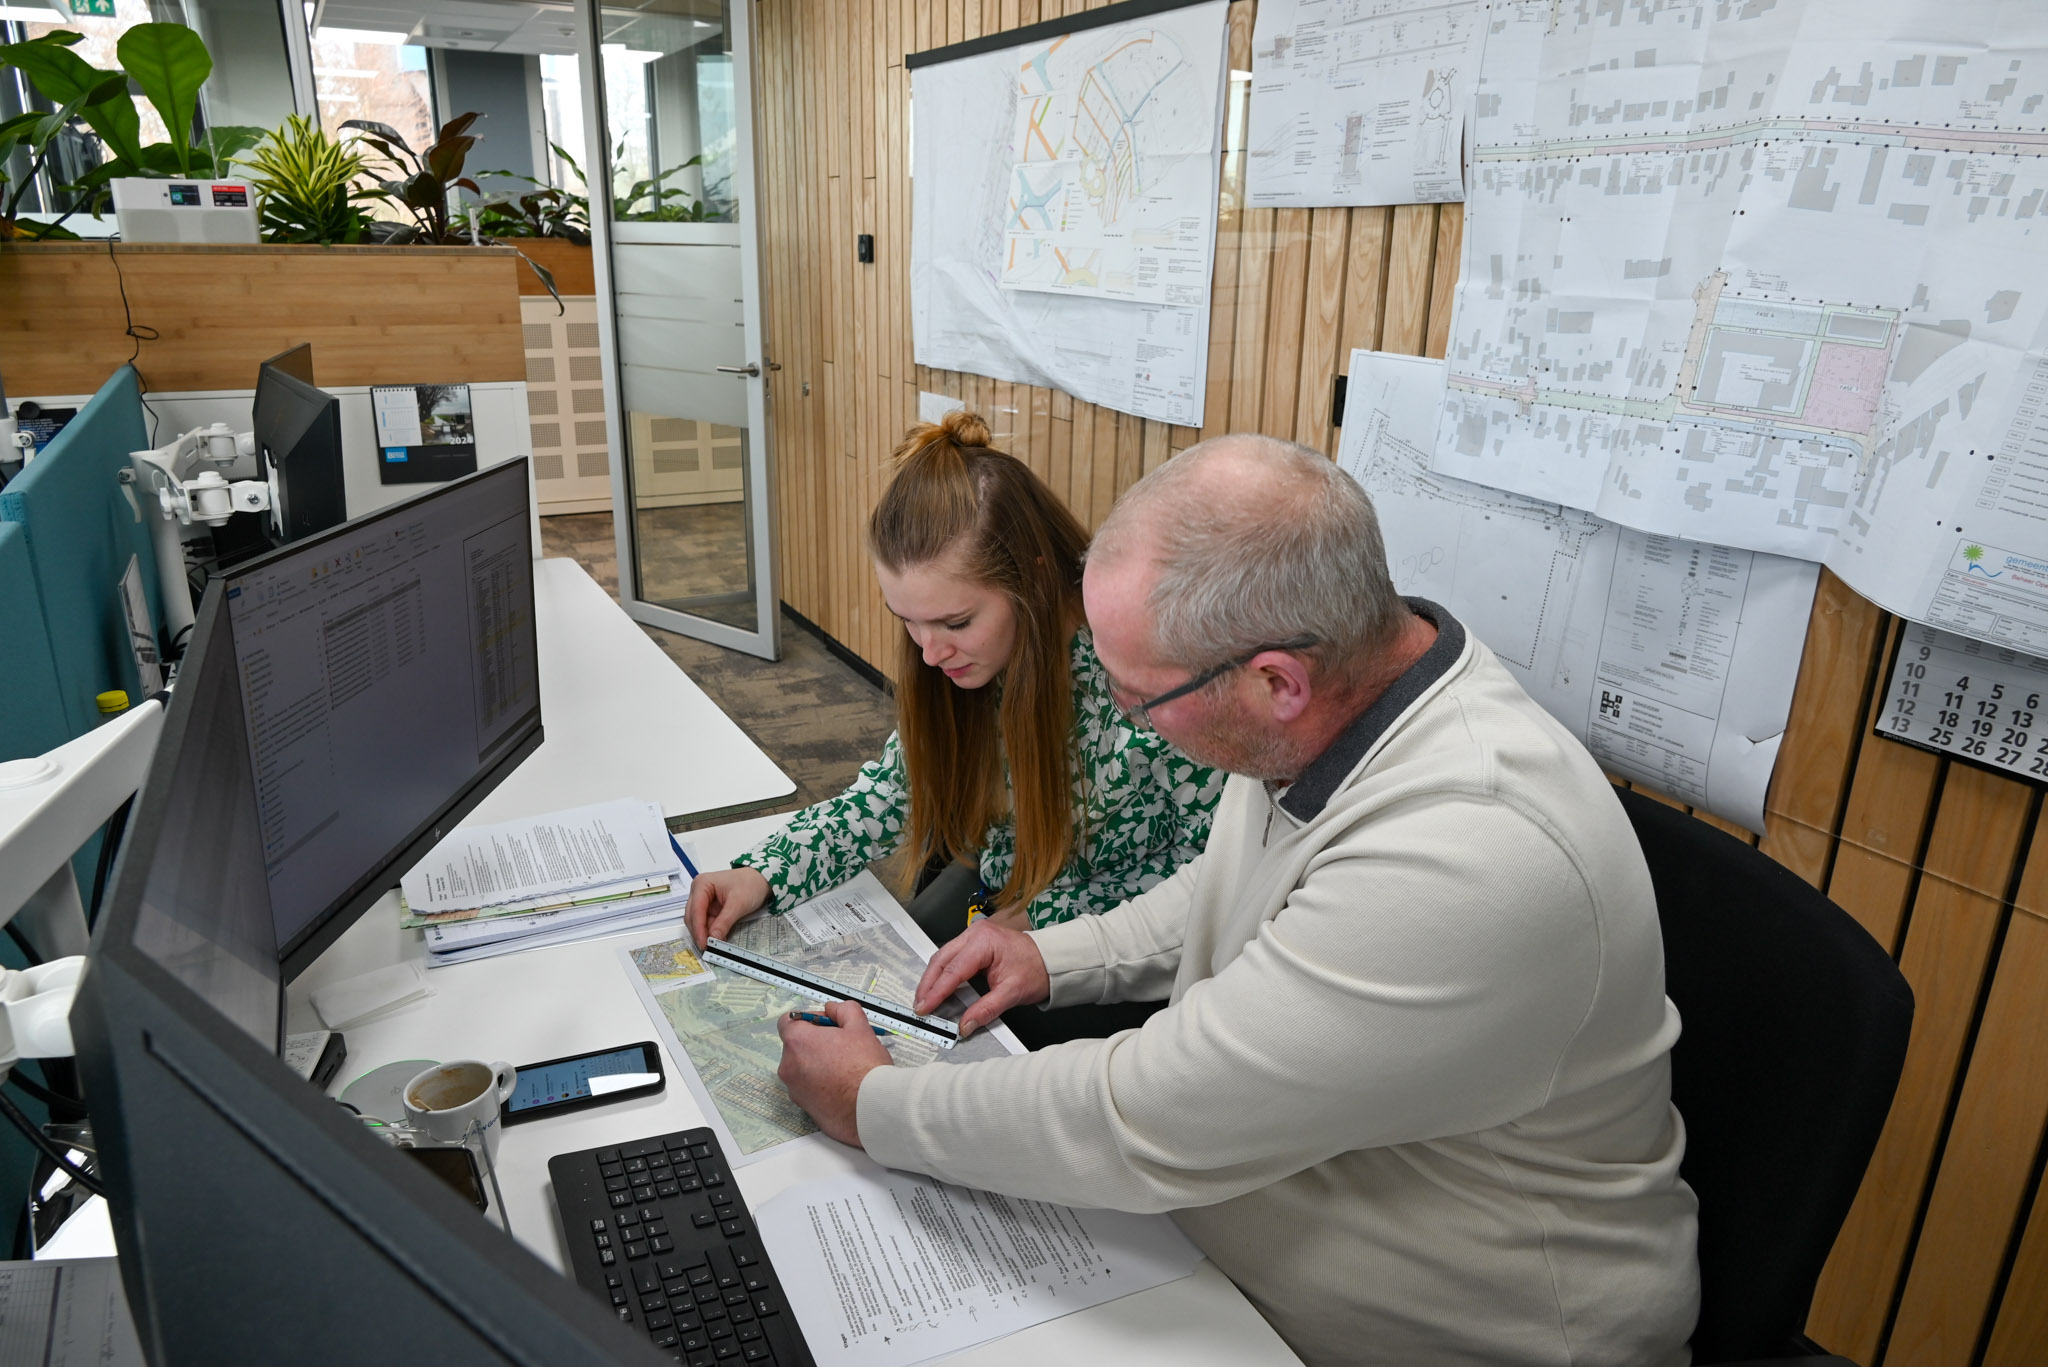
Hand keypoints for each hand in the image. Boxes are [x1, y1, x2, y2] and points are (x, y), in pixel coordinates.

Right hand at [685, 867, 771, 948]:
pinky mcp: (709, 907)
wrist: (761, 880)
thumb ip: (724, 922)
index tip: (703, 943)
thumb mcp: (738, 904)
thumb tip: (713, 938)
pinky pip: (706, 922)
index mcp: (702, 884)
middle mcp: (699, 891)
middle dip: (699, 932)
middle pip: (693, 916)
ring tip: (713, 944)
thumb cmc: (750, 884)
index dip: (698, 929)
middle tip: (707, 947)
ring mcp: (703, 899)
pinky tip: (717, 938)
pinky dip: (710, 931)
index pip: (695, 910)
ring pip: (698, 921)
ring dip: (704, 933)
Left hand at [777, 1000, 890, 1145]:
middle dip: (817, 1042)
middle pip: (797, 1045)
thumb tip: (833, 1009)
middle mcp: (789, 1066)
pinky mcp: (804, 1107)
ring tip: (846, 1067)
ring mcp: (795, 1089)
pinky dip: (821, 1084)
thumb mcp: (860, 1027)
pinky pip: (809, 1088)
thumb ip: (843, 1010)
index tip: (826, 1024)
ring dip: (819, 1064)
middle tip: (843, 1045)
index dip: (809, 1019)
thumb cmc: (865, 1070)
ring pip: (803, 1068)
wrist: (872, 1108)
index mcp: (798, 1042)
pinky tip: (843, 1085)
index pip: (788, 1021)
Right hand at [914, 919, 1049, 1037]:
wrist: (1051, 960)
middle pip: (941, 960)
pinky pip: (951, 957)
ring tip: (925, 1000)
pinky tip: (937, 988)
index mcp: (984, 941)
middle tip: (920, 1006)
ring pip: (943, 957)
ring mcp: (973, 935)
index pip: (953, 970)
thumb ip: (986, 1010)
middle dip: (928, 985)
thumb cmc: (1036, 969)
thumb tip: (965, 1025)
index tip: (925, 1008)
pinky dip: (942, 973)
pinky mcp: (973, 942)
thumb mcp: (1012, 993)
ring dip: (932, 979)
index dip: (936, 992)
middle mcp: (975, 934)